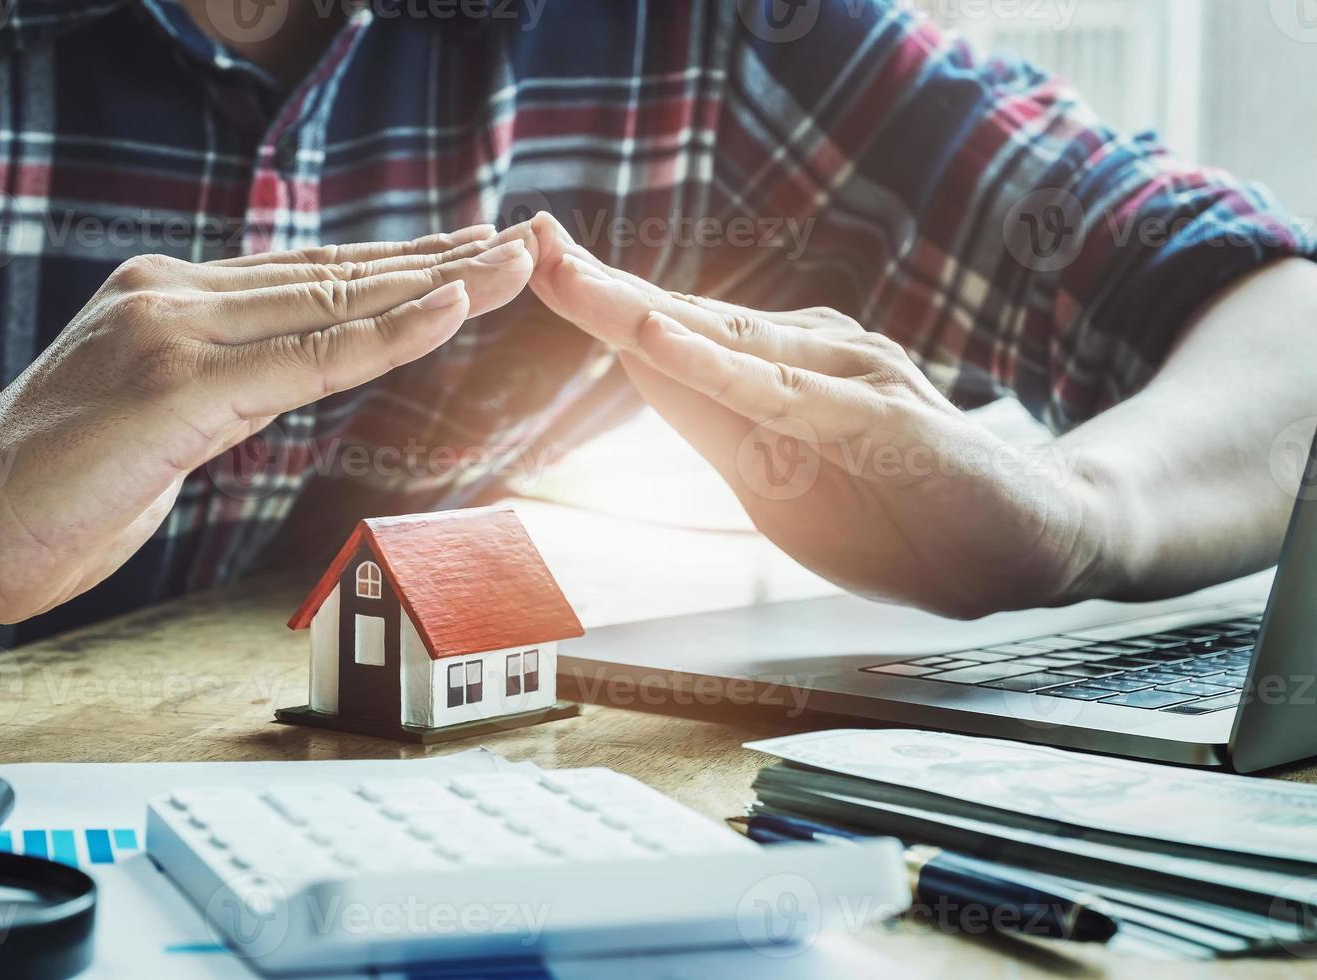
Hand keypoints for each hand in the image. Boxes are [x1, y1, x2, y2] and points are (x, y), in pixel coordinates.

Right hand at [0, 224, 537, 637]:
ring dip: (439, 280)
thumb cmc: (47, 496)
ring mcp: (174, 332)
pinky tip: (452, 305)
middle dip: (441, 260)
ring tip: (517, 257)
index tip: (470, 260)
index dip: (398, 270)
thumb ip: (219, 397)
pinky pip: (307, 356)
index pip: (310, 280)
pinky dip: (386, 333)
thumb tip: (272, 390)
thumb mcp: (155, 431)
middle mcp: (176, 299)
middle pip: (337, 274)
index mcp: (171, 305)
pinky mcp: (176, 384)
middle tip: (524, 238)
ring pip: (334, 300)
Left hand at [527, 215, 1118, 617]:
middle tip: (527, 243)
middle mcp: (807, 354)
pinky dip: (714, 364)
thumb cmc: (897, 512)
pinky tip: (660, 339)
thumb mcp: (781, 481)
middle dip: (599, 285)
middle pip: (684, 318)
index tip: (534, 263)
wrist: (1021, 545)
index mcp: (777, 373)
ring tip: (566, 276)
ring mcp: (845, 376)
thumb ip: (718, 425)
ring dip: (637, 308)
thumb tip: (644, 368)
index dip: (601, 299)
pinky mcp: (879, 415)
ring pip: (723, 339)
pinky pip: (781, 390)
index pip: (673, 332)